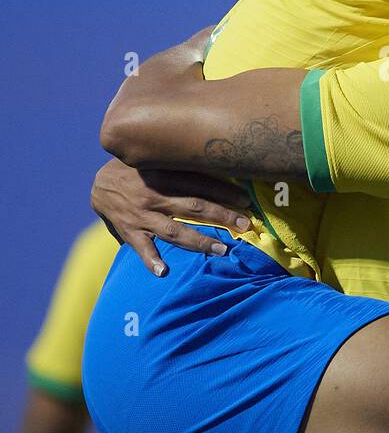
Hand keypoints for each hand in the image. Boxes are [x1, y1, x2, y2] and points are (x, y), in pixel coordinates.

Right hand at [92, 158, 252, 276]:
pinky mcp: (129, 231)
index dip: (224, 191)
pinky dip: (151, 260)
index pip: (199, 182)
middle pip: (194, 206)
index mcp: (162, 174)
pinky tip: (163, 271)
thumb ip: (180, 166)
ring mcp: (141, 215)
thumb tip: (218, 167)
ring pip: (174, 230)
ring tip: (222, 250)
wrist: (97, 185)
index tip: (246, 199)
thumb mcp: (156, 161)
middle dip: (221, 215)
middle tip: (245, 224)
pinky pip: (141, 248)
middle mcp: (154, 195)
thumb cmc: (136, 171)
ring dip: (199, 241)